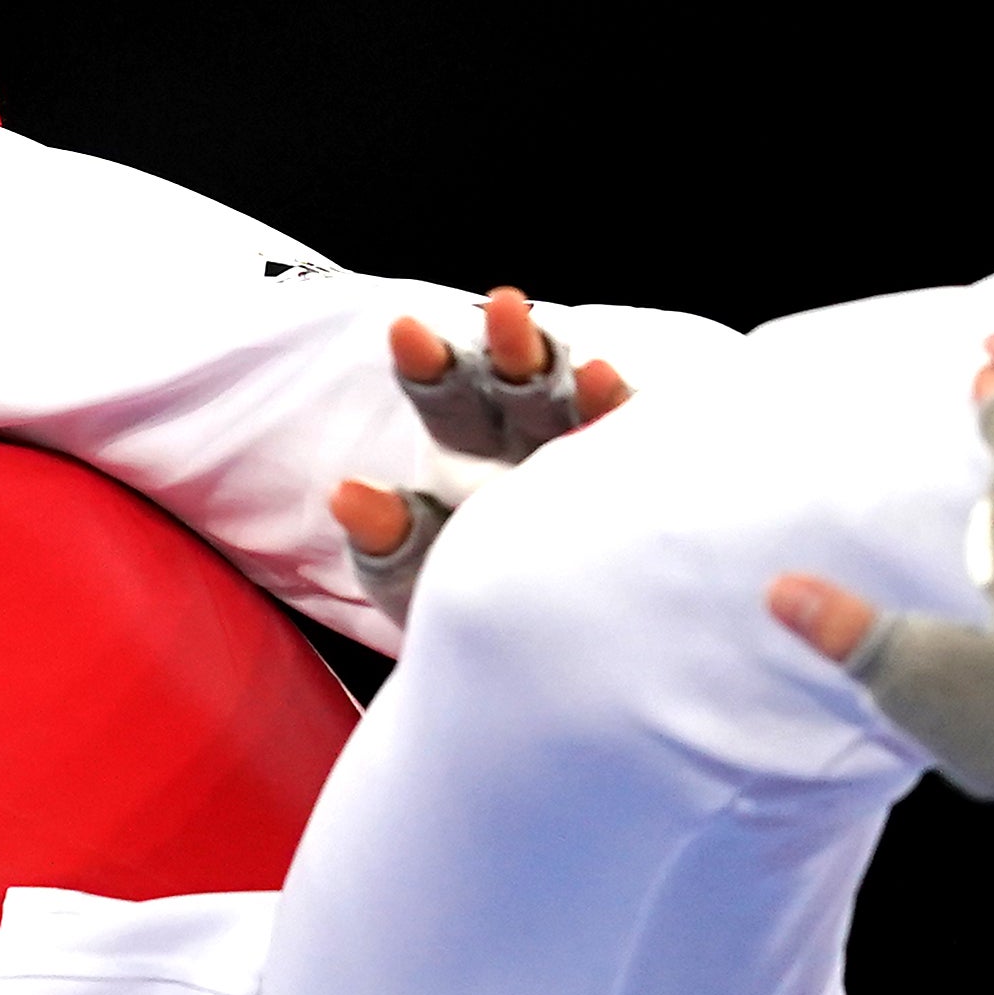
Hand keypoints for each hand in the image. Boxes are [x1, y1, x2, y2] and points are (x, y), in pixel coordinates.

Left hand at [328, 286, 633, 604]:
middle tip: (506, 308)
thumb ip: (386, 543)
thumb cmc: (475, 624)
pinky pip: (644, 456)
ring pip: (592, 411)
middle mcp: (534, 440)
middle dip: (512, 347)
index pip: (446, 393)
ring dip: (590, 388)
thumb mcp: (419, 587)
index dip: (427, 361)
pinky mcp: (646, 491)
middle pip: (521, 382)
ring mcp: (596, 461)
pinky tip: (645, 429)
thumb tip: (347, 495)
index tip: (407, 331)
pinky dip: (638, 436)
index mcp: (471, 451)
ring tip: (595, 372)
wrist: (552, 685)